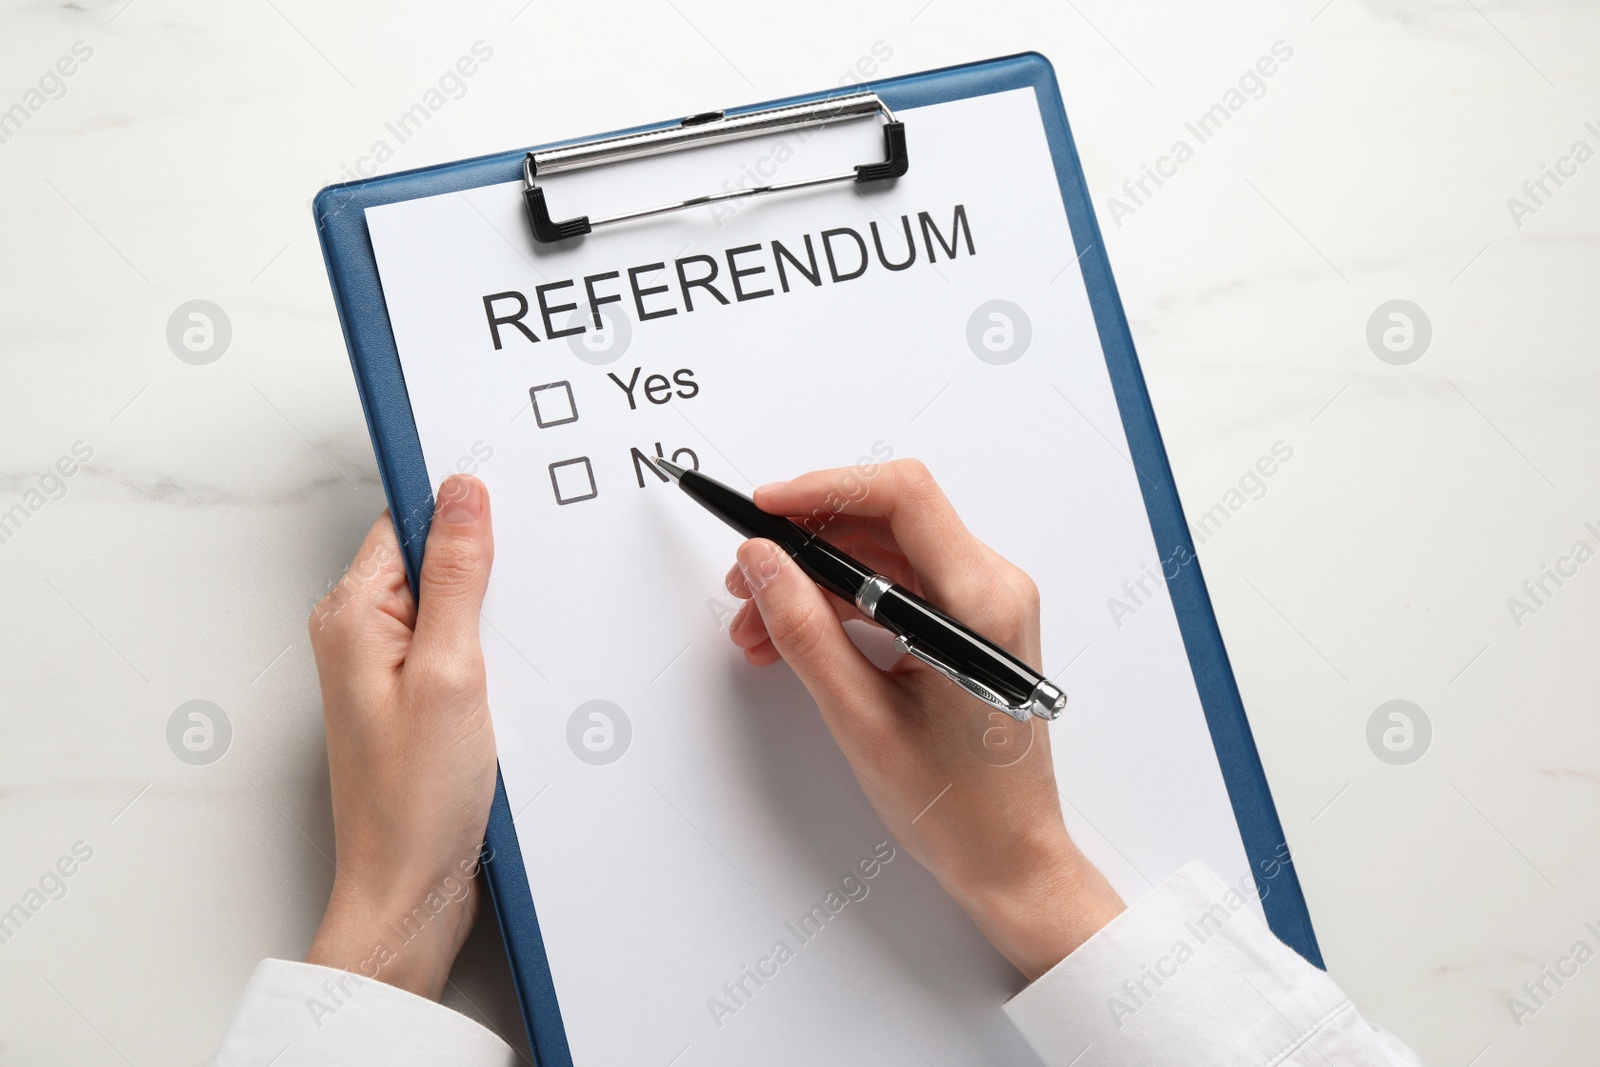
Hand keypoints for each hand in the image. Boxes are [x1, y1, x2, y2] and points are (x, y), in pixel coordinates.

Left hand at [303, 475, 497, 1000]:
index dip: (462, 511)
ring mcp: (386, 668)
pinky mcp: (415, 698)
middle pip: (433, 558)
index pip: (409, 520)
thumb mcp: (451, 672)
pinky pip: (459, 646)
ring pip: (454, 604)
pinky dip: (492, 656)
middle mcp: (360, 634)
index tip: (511, 518)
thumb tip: (463, 495)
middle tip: (511, 615)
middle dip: (486, 572)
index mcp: (352, 615)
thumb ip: (458, 577)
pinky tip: (508, 687)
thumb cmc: (414, 803)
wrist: (410, 892)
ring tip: (503, 668)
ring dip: (493, 620)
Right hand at [725, 460, 1123, 979]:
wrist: (1010, 858)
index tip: (763, 508)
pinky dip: (841, 602)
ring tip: (756, 623)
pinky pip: (896, 586)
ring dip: (815, 577)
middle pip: (886, 520)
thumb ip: (805, 631)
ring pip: (882, 554)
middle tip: (744, 579)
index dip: (825, 488)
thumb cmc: (958, 806)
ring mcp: (983, 605)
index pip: (902, 496)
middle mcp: (992, 589)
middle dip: (805, 541)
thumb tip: (762, 562)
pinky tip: (792, 635)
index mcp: (982, 602)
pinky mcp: (968, 625)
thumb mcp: (861, 718)